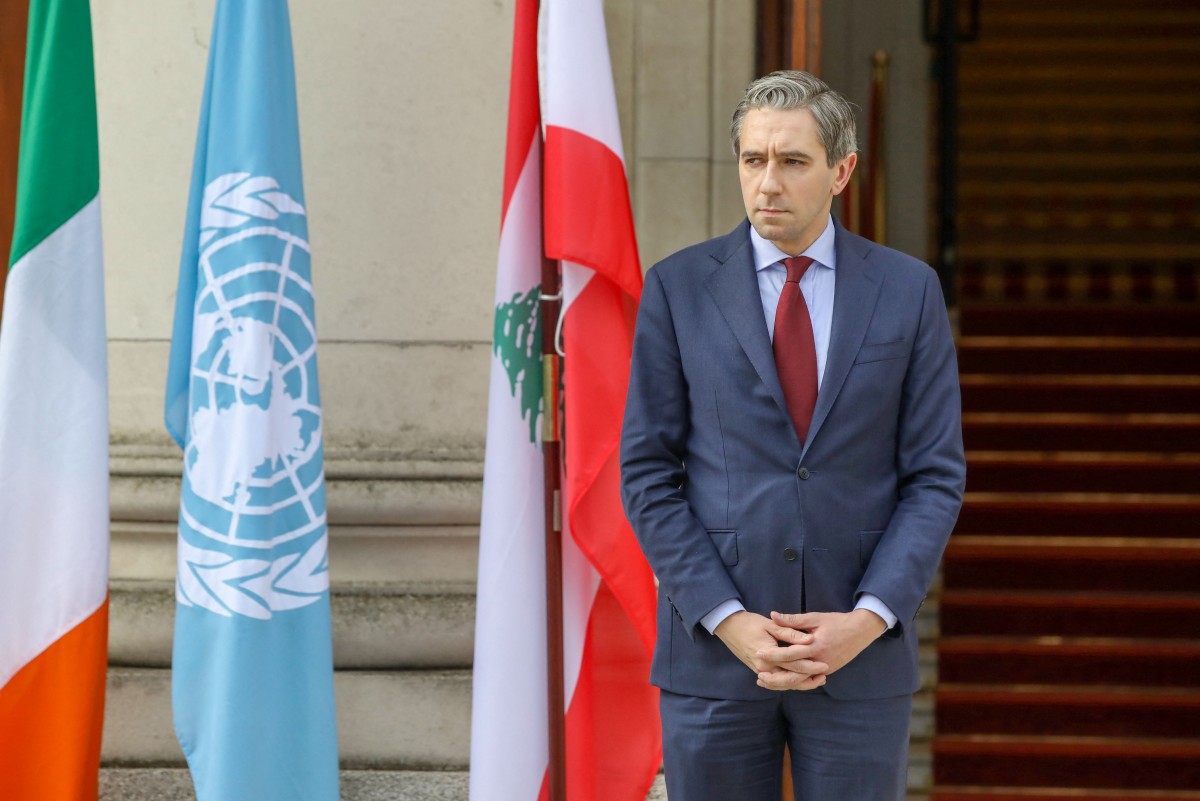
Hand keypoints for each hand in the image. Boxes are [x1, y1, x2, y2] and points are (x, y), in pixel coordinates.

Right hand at [714, 610, 827, 690]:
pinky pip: (778, 681)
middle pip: (791, 679)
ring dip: (801, 683)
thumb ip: (790, 633)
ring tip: (817, 680)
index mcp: (768, 656)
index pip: (794, 665)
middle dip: (809, 678)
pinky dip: (790, 682)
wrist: (728, 626)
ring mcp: (761, 671)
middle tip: (824, 675)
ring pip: (785, 683)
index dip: (811, 665)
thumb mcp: (770, 625)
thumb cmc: (749, 623)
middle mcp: (764, 668)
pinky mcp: (760, 670)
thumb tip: (809, 639)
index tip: (825, 664)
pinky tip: (801, 679)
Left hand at [754, 610, 885, 690]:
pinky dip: (796, 682)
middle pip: (794, 674)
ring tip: (767, 682)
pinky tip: (784, 681)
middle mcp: (820, 661)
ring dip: (784, 683)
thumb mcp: (815, 617)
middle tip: (759, 676)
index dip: (773, 654)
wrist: (861, 631)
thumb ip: (793, 619)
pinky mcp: (828, 671)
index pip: (790, 654)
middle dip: (776, 677)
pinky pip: (809, 679)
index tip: (758, 653)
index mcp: (816, 647)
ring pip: (801, 681)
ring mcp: (826, 669)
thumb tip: (773, 615)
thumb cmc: (837, 622)